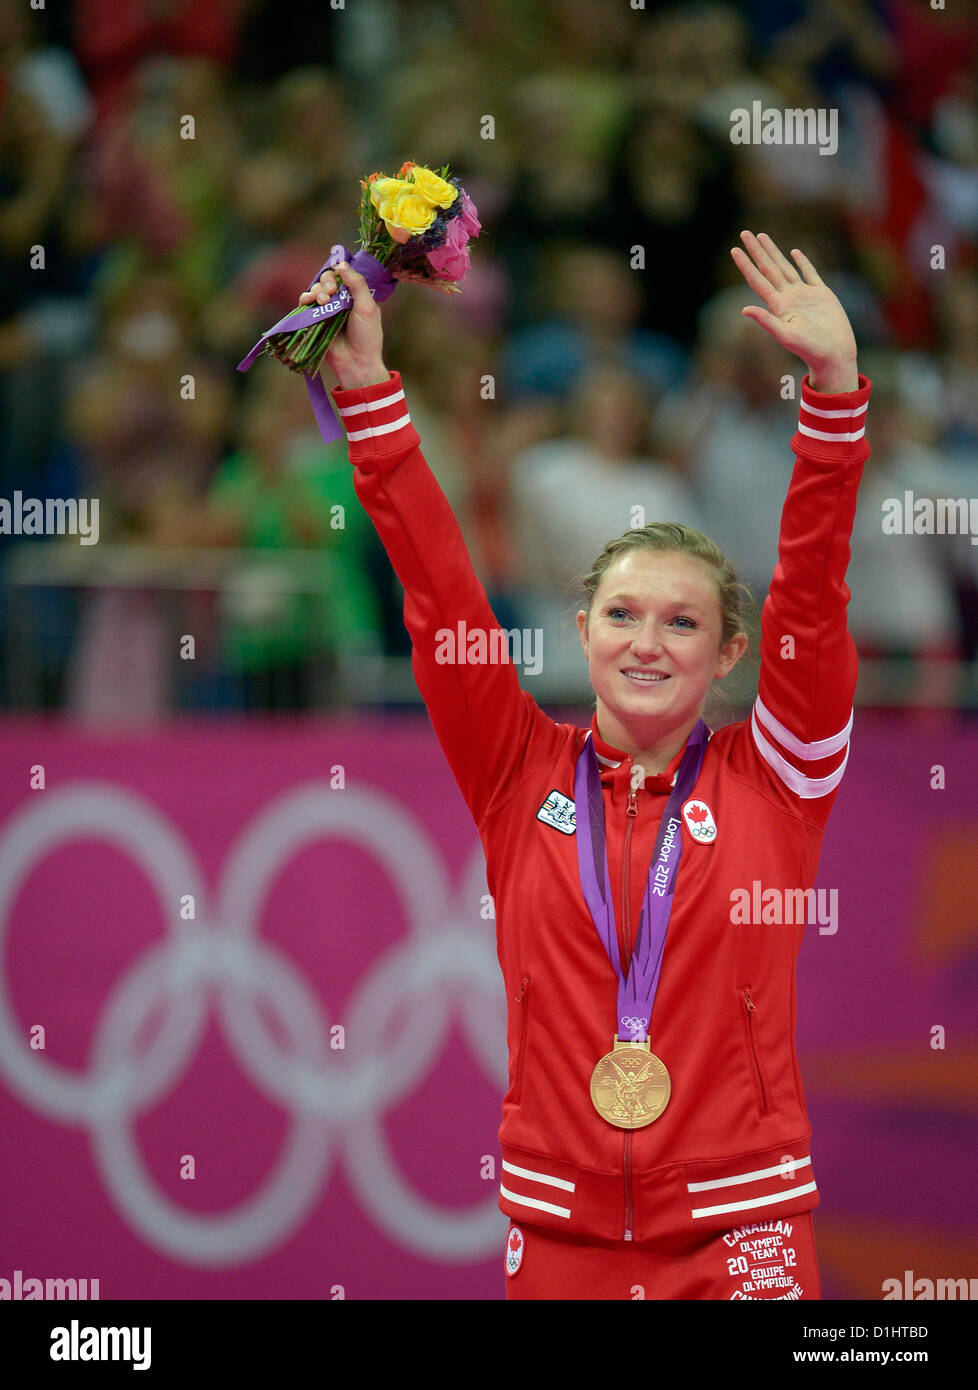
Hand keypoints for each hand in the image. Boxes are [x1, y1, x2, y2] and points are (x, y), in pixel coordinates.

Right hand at [298, 262, 388, 388]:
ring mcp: (326, 310)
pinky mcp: (315, 320)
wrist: (357, 363)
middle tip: (331, 293)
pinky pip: (305, 304)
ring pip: (315, 290)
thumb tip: (341, 263)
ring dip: (316, 291)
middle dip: (326, 282)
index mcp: (354, 295)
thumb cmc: (367, 336)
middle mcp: (340, 300)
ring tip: (323, 301)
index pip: (341, 274)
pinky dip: (304, 299)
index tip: (338, 281)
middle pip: (326, 280)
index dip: (337, 273)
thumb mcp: (368, 307)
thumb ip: (357, 284)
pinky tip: (307, 301)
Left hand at [730, 231, 857, 391]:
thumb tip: (744, 309)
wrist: (834, 355)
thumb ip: (766, 321)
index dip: (746, 264)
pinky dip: (802, 262)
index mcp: (778, 306)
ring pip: (785, 267)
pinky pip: (810, 273)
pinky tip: (795, 252)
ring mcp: (804, 295)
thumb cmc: (810, 349)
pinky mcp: (821, 295)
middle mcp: (788, 297)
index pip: (757, 280)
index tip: (734, 249)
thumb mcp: (786, 336)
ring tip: (762, 237)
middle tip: (744, 233)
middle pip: (768, 268)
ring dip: (774, 252)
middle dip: (757, 251)